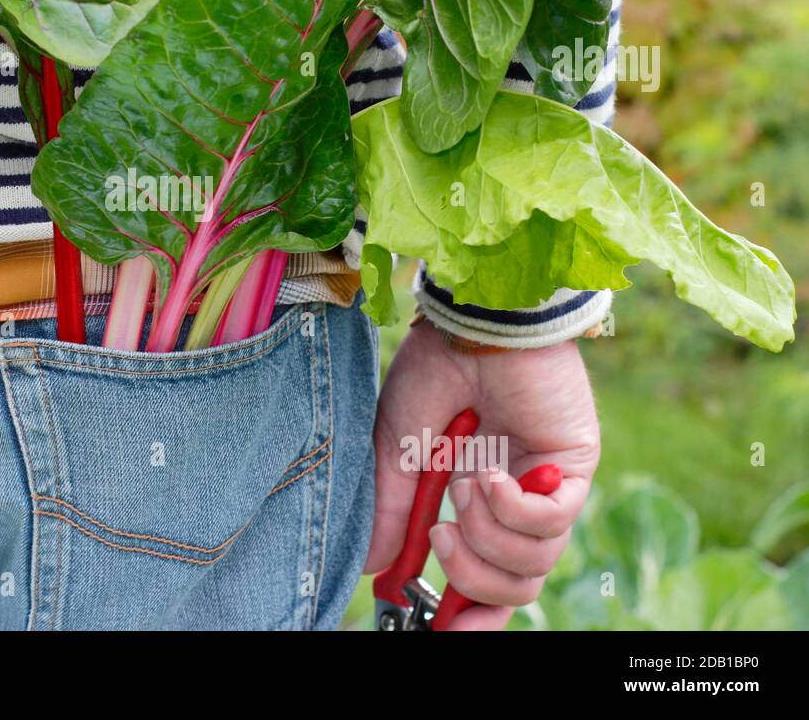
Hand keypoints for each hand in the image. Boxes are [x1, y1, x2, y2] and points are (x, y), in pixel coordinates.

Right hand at [365, 320, 599, 629]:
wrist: (471, 323)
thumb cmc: (435, 373)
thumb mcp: (397, 450)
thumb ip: (394, 512)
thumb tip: (377, 571)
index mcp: (475, 498)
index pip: (485, 575)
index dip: (466, 613)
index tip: (436, 628)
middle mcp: (516, 500)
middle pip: (513, 586)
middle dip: (470, 577)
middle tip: (441, 537)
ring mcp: (547, 487)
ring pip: (532, 565)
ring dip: (487, 534)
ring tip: (467, 485)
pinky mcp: (573, 470)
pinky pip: (551, 527)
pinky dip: (514, 510)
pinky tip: (492, 474)